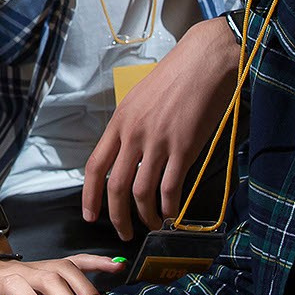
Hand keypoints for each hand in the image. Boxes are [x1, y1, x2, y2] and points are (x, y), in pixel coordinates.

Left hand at [83, 19, 239, 238]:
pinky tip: (172, 214)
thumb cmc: (175, 76)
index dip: (90, 196)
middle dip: (117, 217)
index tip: (91, 216)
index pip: (95, 166)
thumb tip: (128, 155)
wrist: (204, 61)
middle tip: (123, 233)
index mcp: (120, 121)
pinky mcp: (184, 148)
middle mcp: (134, 134)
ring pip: (142, 192)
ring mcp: (158, 142)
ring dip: (146, 216)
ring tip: (153, 226)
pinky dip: (169, 207)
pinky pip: (170, 187)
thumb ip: (131, 127)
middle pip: (116, 186)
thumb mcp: (140, 98)